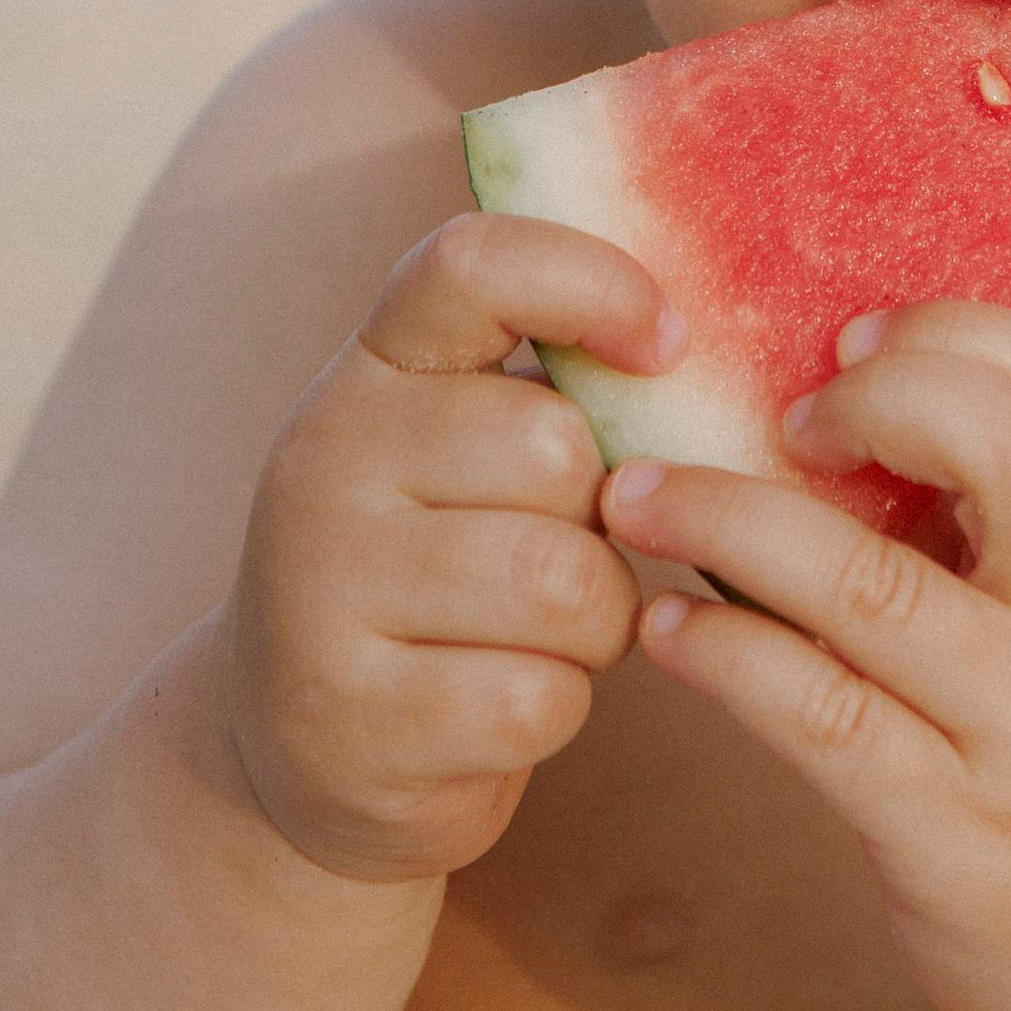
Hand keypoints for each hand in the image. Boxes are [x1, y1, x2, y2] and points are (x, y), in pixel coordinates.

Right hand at [225, 213, 685, 883]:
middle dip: (605, 521)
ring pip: (562, 584)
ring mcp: (319, 593)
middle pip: (556, 451)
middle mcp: (324, 462)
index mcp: (370, 372)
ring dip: (595, 624)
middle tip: (560, 556)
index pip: (474, 266)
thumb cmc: (444, 570)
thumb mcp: (470, 451)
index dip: (593, 284)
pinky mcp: (352, 721)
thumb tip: (698, 355)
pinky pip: (536, 698)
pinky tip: (501, 705)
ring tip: (542, 634)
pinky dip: (556, 709)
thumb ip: (556, 389)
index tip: (666, 348)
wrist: (312, 745)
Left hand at [601, 306, 1010, 1010]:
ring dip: (732, 523)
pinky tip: (663, 630)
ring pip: (871, 590)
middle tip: (775, 412)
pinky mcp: (952, 839)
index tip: (853, 337)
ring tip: (637, 500)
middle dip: (881, 399)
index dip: (958, 338)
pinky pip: (818, 721)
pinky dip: (725, 658)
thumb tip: (841, 382)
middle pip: (1009, 459)